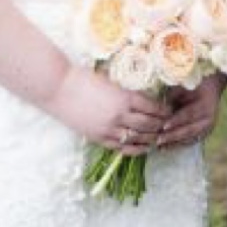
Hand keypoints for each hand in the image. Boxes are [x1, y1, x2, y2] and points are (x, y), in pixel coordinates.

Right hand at [43, 66, 168, 152]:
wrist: (57, 88)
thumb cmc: (81, 78)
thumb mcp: (110, 81)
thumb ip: (125, 92)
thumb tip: (142, 98)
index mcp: (125, 97)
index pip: (153, 108)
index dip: (164, 111)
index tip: (169, 110)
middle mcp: (120, 115)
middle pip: (149, 124)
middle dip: (161, 125)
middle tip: (168, 125)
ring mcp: (109, 128)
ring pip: (138, 137)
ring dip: (151, 138)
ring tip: (159, 137)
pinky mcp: (99, 137)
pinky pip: (122, 148)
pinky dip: (136, 148)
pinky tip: (144, 148)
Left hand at [157, 73, 224, 147]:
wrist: (209, 89)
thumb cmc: (192, 87)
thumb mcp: (182, 88)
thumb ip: (172, 98)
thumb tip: (159, 109)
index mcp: (205, 105)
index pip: (189, 114)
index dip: (176, 121)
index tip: (164, 126)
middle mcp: (208, 119)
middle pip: (189, 130)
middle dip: (173, 136)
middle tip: (158, 140)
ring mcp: (207, 128)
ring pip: (190, 138)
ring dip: (174, 143)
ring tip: (160, 147)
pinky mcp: (203, 134)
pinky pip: (190, 141)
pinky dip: (178, 145)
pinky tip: (166, 148)